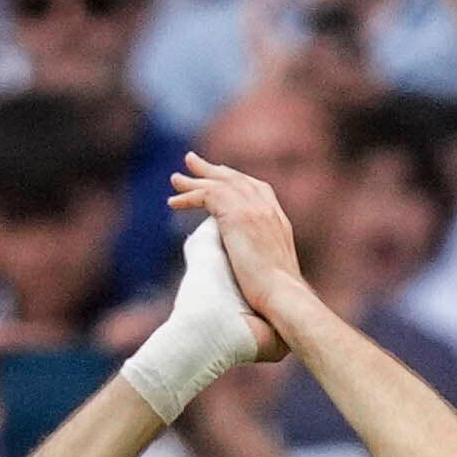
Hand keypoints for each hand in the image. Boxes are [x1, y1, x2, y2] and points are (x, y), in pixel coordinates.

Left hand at [167, 154, 311, 341]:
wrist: (283, 294)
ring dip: (194, 180)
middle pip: (235, 179)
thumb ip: (266, 258)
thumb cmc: (281, 295)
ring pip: (218, 184)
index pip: (255, 188)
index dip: (235, 180)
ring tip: (175, 179)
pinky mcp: (237, 215)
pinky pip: (206, 196)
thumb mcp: (276, 270)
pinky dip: (189, 197)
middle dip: (212, 170)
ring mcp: (253, 208)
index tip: (221, 176)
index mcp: (277, 218)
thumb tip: (257, 271)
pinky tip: (173, 203)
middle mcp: (266, 207)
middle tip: (191, 162)